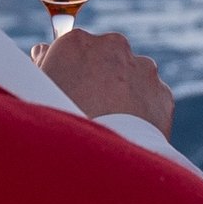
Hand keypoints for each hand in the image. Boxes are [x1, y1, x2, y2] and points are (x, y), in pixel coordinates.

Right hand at [36, 28, 174, 136]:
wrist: (96, 161)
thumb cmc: (58, 124)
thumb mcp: (39, 91)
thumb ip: (42, 63)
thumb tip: (43, 50)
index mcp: (76, 42)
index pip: (75, 48)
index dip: (72, 70)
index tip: (70, 88)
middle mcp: (113, 46)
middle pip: (107, 57)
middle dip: (102, 76)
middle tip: (90, 108)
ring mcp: (143, 68)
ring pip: (134, 76)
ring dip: (125, 92)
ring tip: (110, 124)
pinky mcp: (163, 93)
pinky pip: (151, 100)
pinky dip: (143, 113)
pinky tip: (127, 133)